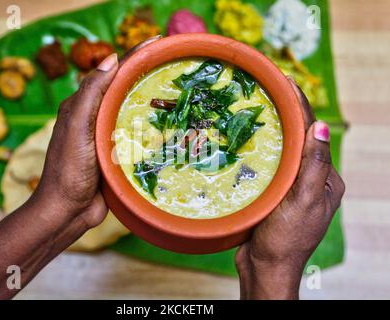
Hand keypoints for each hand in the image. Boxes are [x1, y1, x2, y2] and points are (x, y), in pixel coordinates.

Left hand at [33, 35, 162, 229]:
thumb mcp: (76, 127)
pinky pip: (137, 137)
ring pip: (132, 114)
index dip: (133, 57)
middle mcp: (94, 118)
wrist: (68, 210)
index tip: (158, 44)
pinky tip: (170, 129)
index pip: (110, 74)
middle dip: (146, 77)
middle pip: (123, 91)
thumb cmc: (69, 169)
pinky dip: (152, 130)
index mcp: (82, 106)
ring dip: (152, 104)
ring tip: (178, 96)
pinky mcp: (118, 155)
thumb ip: (90, 95)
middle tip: (174, 68)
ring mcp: (107, 137)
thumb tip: (111, 59)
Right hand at [235, 78, 344, 299]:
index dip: (301, 106)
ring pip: (284, 151)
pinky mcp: (274, 194)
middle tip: (267, 89)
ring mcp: (292, 187)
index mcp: (326, 180)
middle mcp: (312, 181)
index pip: (314, 135)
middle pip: (300, 139)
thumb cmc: (286, 238)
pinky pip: (270, 165)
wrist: (266, 267)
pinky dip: (261, 149)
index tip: (286, 81)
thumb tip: (322, 126)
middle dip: (286, 113)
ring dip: (272, 129)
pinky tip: (245, 140)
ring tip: (255, 107)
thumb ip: (313, 165)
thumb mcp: (304, 200)